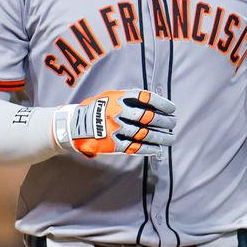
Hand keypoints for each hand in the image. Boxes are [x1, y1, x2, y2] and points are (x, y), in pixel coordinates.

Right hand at [53, 89, 176, 157]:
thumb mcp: (110, 97)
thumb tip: (152, 104)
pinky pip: (134, 147)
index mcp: (119, 98)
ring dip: (160, 137)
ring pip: (144, 134)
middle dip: (164, 121)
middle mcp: (119, 113)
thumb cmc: (96, 109)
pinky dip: (148, 149)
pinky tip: (158, 150)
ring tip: (171, 138)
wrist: (73, 125)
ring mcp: (116, 129)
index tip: (172, 109)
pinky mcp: (112, 144)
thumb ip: (128, 99)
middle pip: (148, 117)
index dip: (161, 103)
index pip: (146, 98)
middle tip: (173, 124)